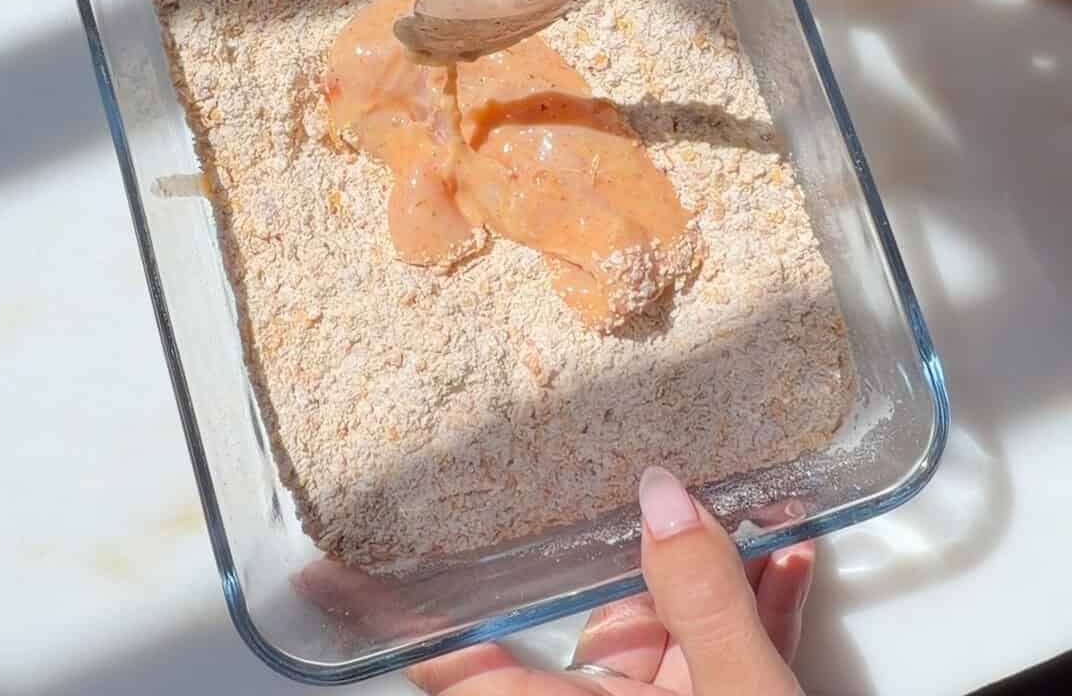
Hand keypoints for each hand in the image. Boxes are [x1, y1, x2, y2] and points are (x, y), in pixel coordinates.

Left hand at [407, 467, 811, 695]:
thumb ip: (701, 599)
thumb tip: (663, 493)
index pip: (459, 661)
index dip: (402, 611)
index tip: (334, 559)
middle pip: (602, 617)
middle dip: (640, 544)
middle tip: (640, 465)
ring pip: (676, 632)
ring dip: (719, 571)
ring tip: (745, 497)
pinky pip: (728, 659)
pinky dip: (759, 614)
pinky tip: (792, 559)